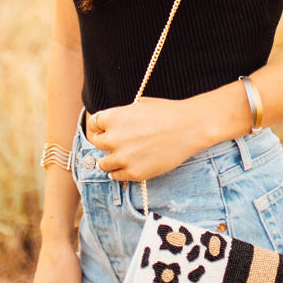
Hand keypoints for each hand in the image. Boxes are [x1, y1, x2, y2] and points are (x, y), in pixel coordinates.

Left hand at [86, 98, 202, 180]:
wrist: (188, 128)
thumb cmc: (167, 112)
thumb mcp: (139, 105)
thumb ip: (122, 115)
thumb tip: (114, 123)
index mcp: (112, 117)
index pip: (93, 125)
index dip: (99, 128)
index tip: (104, 132)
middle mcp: (113, 138)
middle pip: (96, 145)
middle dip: (104, 144)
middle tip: (114, 145)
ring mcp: (122, 157)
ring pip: (103, 164)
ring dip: (110, 161)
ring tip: (120, 158)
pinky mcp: (134, 173)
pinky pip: (117, 177)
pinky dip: (120, 172)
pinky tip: (128, 166)